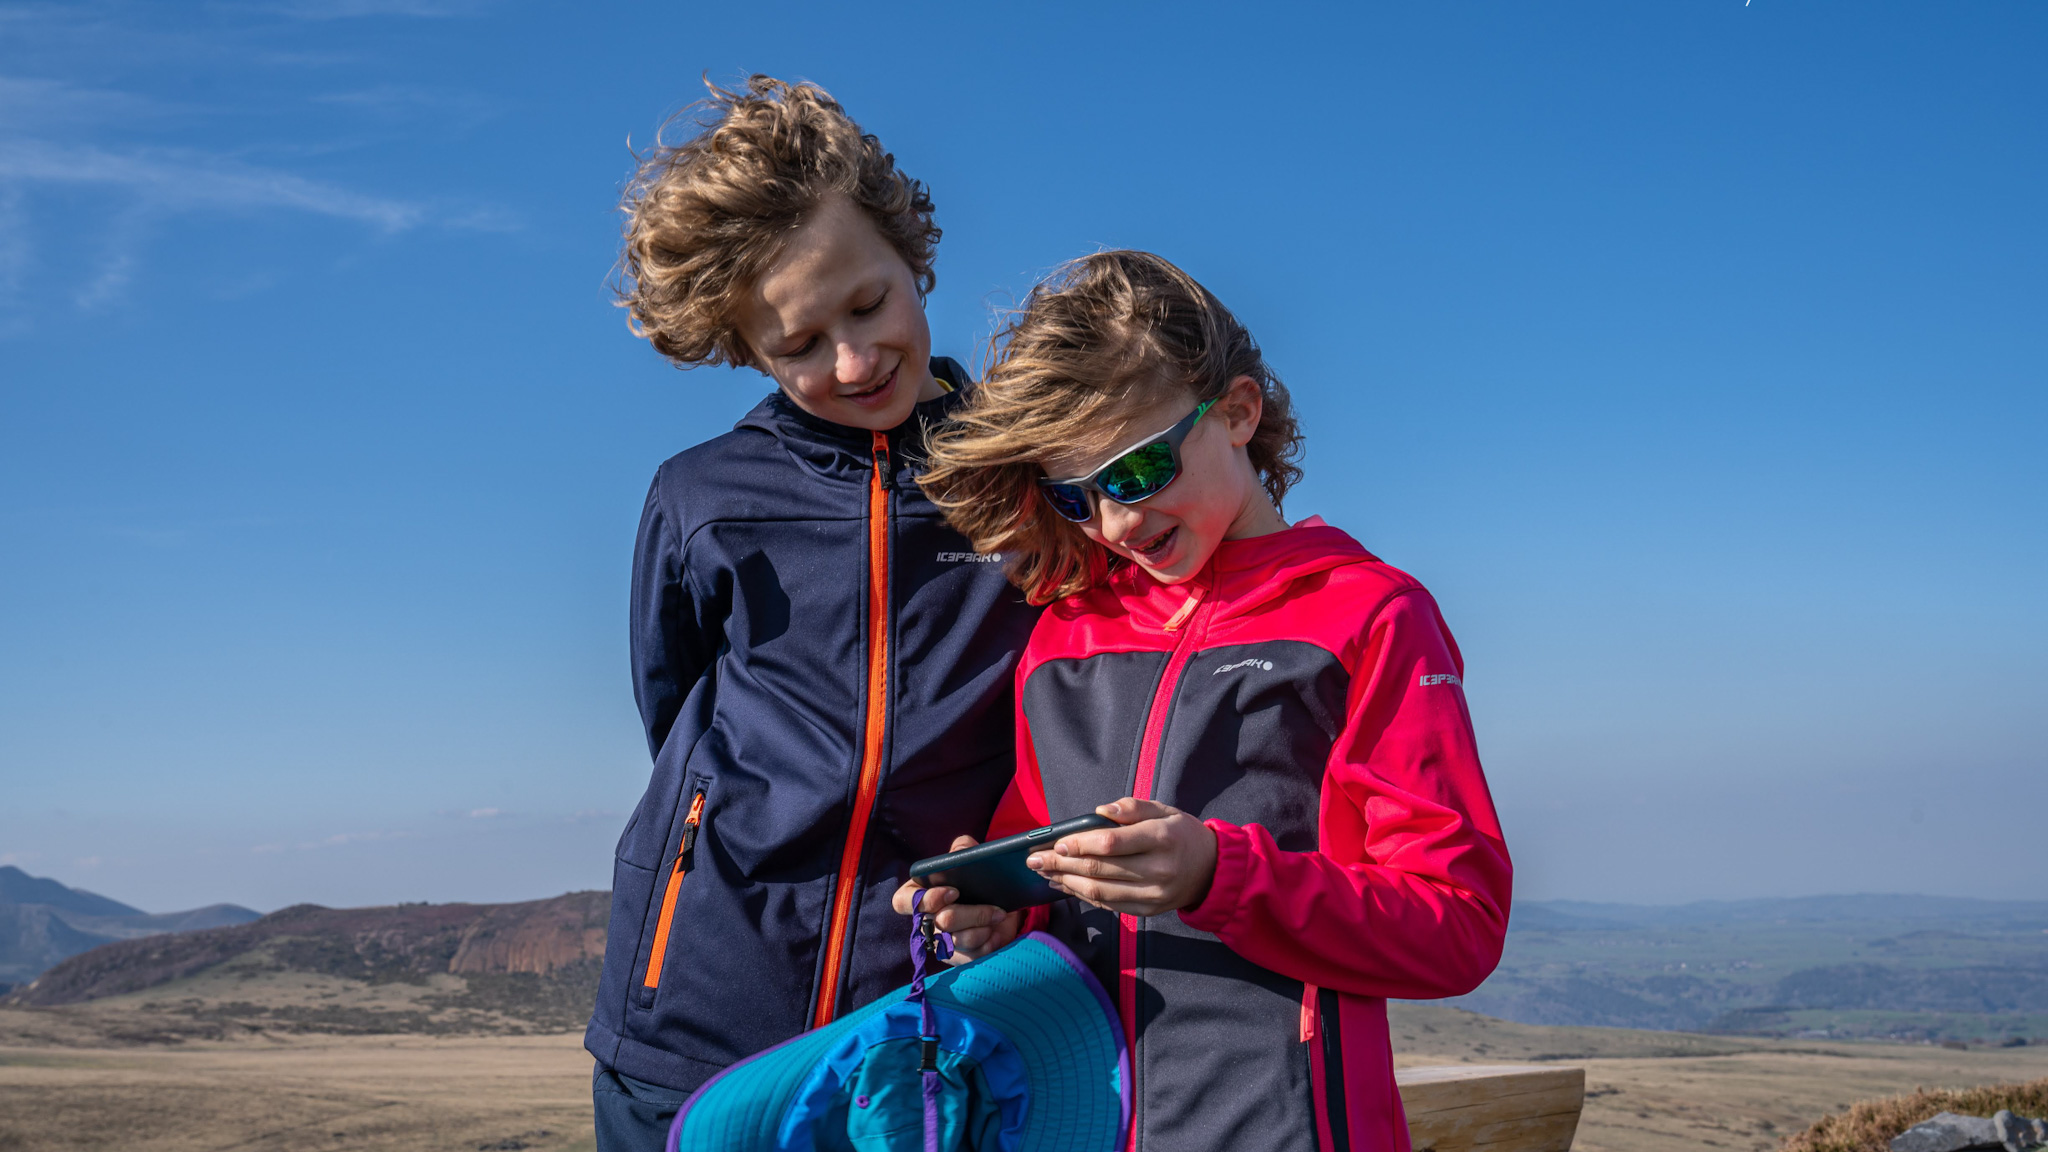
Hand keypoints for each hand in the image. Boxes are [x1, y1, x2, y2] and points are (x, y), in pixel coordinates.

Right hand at [891, 834, 1023, 960]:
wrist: (1002, 903)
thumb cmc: (976, 879)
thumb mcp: (970, 858)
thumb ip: (963, 848)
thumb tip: (961, 850)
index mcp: (918, 894)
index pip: (902, 902)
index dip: (925, 899)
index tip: (953, 891)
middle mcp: (925, 921)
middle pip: (941, 922)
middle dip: (972, 913)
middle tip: (995, 908)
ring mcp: (941, 943)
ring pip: (959, 940)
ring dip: (983, 926)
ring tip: (998, 916)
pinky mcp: (960, 958)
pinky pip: (972, 955)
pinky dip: (989, 942)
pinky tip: (997, 933)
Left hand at [1025, 798, 1216, 916]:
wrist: (1212, 871)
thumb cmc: (1181, 834)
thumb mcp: (1165, 810)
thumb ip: (1133, 808)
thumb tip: (1100, 810)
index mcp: (1162, 838)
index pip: (1112, 843)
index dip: (1081, 844)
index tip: (1057, 843)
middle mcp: (1158, 869)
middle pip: (1101, 869)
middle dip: (1062, 865)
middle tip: (1035, 860)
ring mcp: (1154, 894)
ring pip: (1101, 891)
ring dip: (1067, 883)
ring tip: (1044, 873)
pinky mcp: (1148, 910)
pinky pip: (1109, 905)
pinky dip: (1083, 896)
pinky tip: (1065, 885)